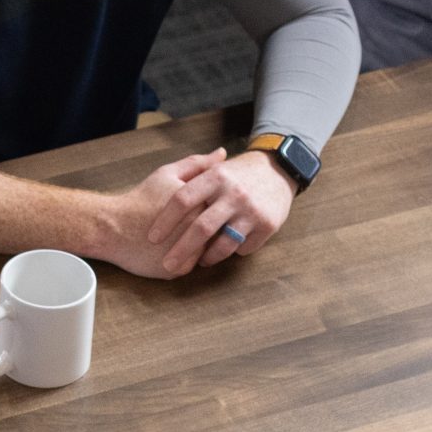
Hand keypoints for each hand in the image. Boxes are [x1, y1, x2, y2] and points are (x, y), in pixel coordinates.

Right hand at [97, 148, 229, 278]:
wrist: (113, 228)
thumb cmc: (141, 198)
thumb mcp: (167, 174)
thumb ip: (198, 164)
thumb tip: (222, 154)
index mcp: (199, 205)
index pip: (222, 209)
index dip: (212, 207)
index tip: (200, 206)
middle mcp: (197, 231)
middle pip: (217, 231)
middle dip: (210, 228)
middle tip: (190, 223)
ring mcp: (188, 253)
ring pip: (206, 251)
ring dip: (199, 245)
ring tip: (180, 234)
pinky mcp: (178, 270)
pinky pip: (190, 265)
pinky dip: (185, 257)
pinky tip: (171, 246)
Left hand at [141, 148, 296, 274]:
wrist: (279, 169)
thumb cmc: (238, 173)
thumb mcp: (216, 168)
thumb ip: (190, 175)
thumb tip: (160, 191)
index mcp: (216, 177)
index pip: (183, 200)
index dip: (165, 221)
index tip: (152, 238)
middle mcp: (234, 194)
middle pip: (201, 228)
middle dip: (181, 250)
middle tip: (167, 264)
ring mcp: (252, 211)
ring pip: (224, 245)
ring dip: (207, 257)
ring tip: (198, 262)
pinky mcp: (268, 226)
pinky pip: (243, 248)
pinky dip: (232, 252)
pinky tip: (225, 251)